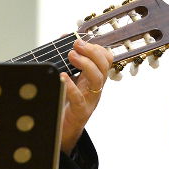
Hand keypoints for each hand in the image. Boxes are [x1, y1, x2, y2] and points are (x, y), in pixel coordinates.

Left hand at [59, 39, 113, 153]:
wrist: (63, 130)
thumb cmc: (66, 103)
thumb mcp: (69, 79)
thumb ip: (68, 62)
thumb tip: (63, 38)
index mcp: (93, 78)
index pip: (106, 59)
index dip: (96, 47)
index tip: (80, 40)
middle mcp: (95, 88)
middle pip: (104, 66)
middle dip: (92, 51)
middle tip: (76, 44)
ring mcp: (90, 99)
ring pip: (98, 79)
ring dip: (86, 64)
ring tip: (71, 55)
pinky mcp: (80, 111)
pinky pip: (79, 98)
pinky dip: (71, 86)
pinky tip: (62, 77)